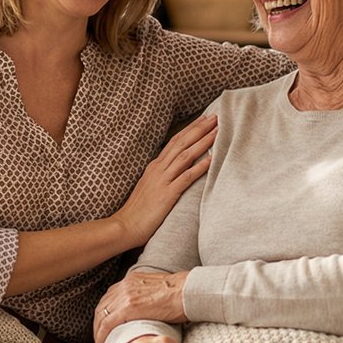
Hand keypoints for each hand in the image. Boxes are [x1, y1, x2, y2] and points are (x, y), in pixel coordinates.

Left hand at [94, 270, 187, 342]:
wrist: (187, 291)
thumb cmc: (179, 293)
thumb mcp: (156, 288)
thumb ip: (145, 295)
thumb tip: (144, 309)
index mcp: (130, 280)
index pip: (109, 297)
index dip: (104, 312)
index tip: (103, 324)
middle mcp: (124, 285)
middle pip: (102, 306)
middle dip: (97, 323)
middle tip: (99, 336)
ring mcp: (125, 296)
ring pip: (101, 315)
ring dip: (98, 331)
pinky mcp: (128, 308)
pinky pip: (108, 323)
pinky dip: (102, 335)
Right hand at [110, 114, 216, 248]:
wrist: (126, 225)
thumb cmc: (138, 210)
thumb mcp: (148, 187)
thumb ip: (160, 176)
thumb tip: (173, 170)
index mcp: (155, 166)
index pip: (175, 142)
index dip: (190, 130)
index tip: (204, 120)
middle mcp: (159, 169)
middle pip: (182, 143)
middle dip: (199, 129)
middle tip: (215, 117)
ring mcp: (163, 180)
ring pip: (185, 156)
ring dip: (202, 142)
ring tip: (217, 132)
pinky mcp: (167, 194)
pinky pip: (186, 177)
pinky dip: (199, 167)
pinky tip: (212, 159)